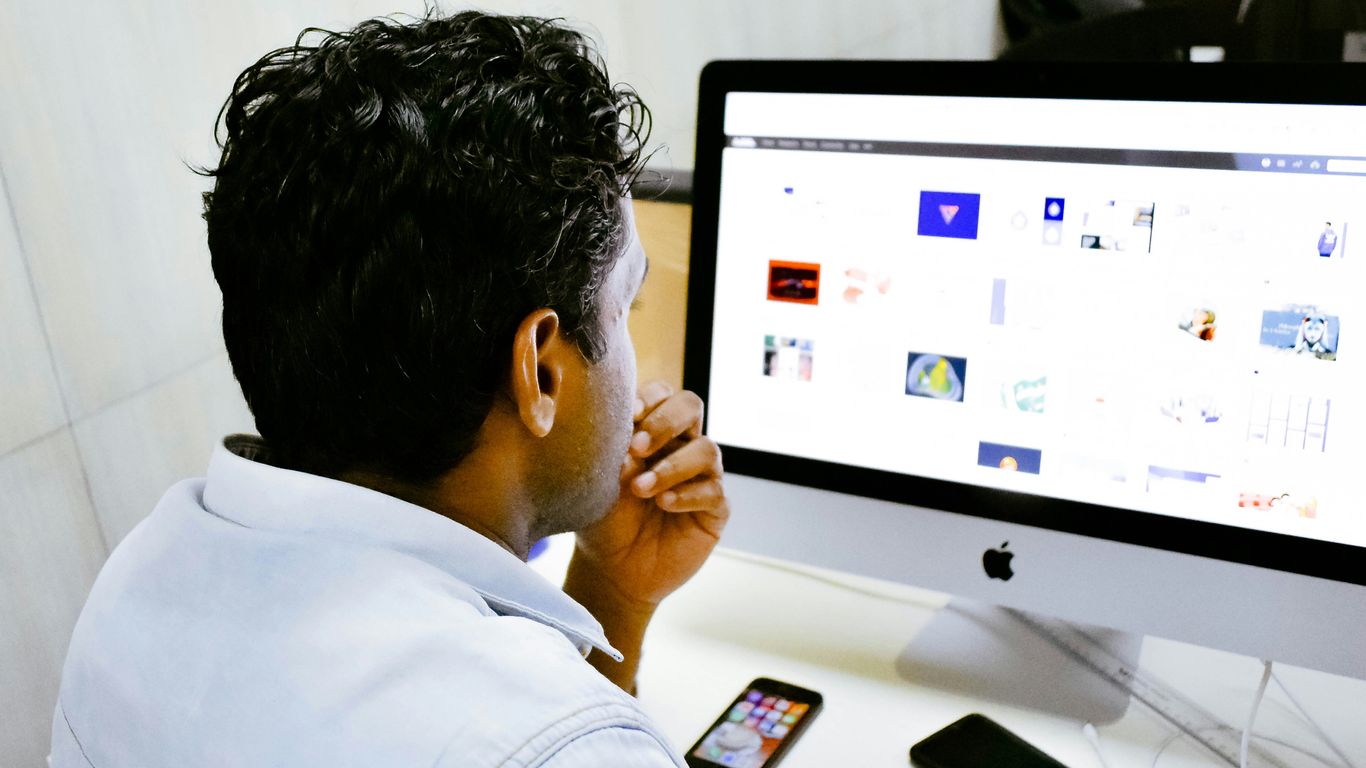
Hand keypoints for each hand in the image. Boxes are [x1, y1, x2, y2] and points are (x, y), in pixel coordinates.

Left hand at [572, 380, 728, 608]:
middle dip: (666, 421)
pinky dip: (687, 494)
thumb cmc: (603, 519)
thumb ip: (611, 451)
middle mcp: (679, 446)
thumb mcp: (598, 481)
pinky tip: (664, 504)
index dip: (649, 398)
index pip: (661, 394)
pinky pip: (713, 491)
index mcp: (651, 430)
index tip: (628, 415)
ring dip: (672, 466)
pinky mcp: (714, 509)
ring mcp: (700, 476)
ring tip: (642, 489)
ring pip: (707, 449)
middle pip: (691, 406)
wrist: (611, 570)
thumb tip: (625, 432)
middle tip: (638, 448)